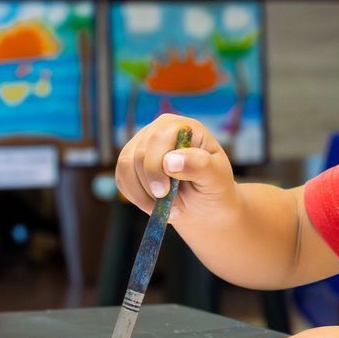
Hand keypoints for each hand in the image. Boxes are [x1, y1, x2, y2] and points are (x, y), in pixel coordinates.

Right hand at [113, 115, 237, 225]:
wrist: (204, 204)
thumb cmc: (214, 187)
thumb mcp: (216, 178)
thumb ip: (199, 166)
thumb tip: (170, 160)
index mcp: (182, 127)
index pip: (158, 139)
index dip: (156, 167)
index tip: (164, 193)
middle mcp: (159, 130)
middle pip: (139, 154)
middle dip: (150, 186)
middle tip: (170, 208)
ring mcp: (142, 144)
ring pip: (124, 166)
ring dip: (141, 195)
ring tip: (164, 210)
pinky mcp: (131, 161)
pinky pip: (121, 178)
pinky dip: (134, 197)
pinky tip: (153, 206)